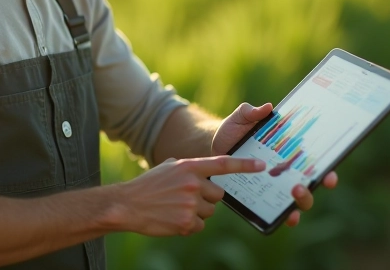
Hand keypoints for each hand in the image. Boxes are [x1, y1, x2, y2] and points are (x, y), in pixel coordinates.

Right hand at [118, 155, 265, 235]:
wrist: (127, 204)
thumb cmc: (148, 185)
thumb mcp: (169, 167)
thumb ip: (189, 168)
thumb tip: (206, 174)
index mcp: (190, 166)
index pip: (223, 164)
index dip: (244, 165)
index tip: (262, 165)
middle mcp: (193, 183)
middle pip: (218, 195)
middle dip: (206, 198)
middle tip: (186, 198)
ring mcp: (190, 204)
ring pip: (209, 212)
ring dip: (197, 212)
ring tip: (175, 208)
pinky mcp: (187, 222)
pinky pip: (200, 225)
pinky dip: (189, 225)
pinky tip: (173, 219)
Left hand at [212, 102, 338, 227]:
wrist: (214, 146)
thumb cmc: (233, 130)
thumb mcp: (241, 118)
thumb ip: (251, 112)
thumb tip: (267, 107)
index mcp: (289, 152)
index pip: (314, 163)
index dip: (327, 170)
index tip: (329, 172)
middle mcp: (287, 172)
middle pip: (310, 185)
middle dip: (312, 188)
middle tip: (301, 184)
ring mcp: (275, 187)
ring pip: (297, 202)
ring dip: (301, 201)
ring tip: (293, 193)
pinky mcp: (261, 198)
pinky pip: (275, 211)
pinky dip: (281, 216)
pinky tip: (281, 216)